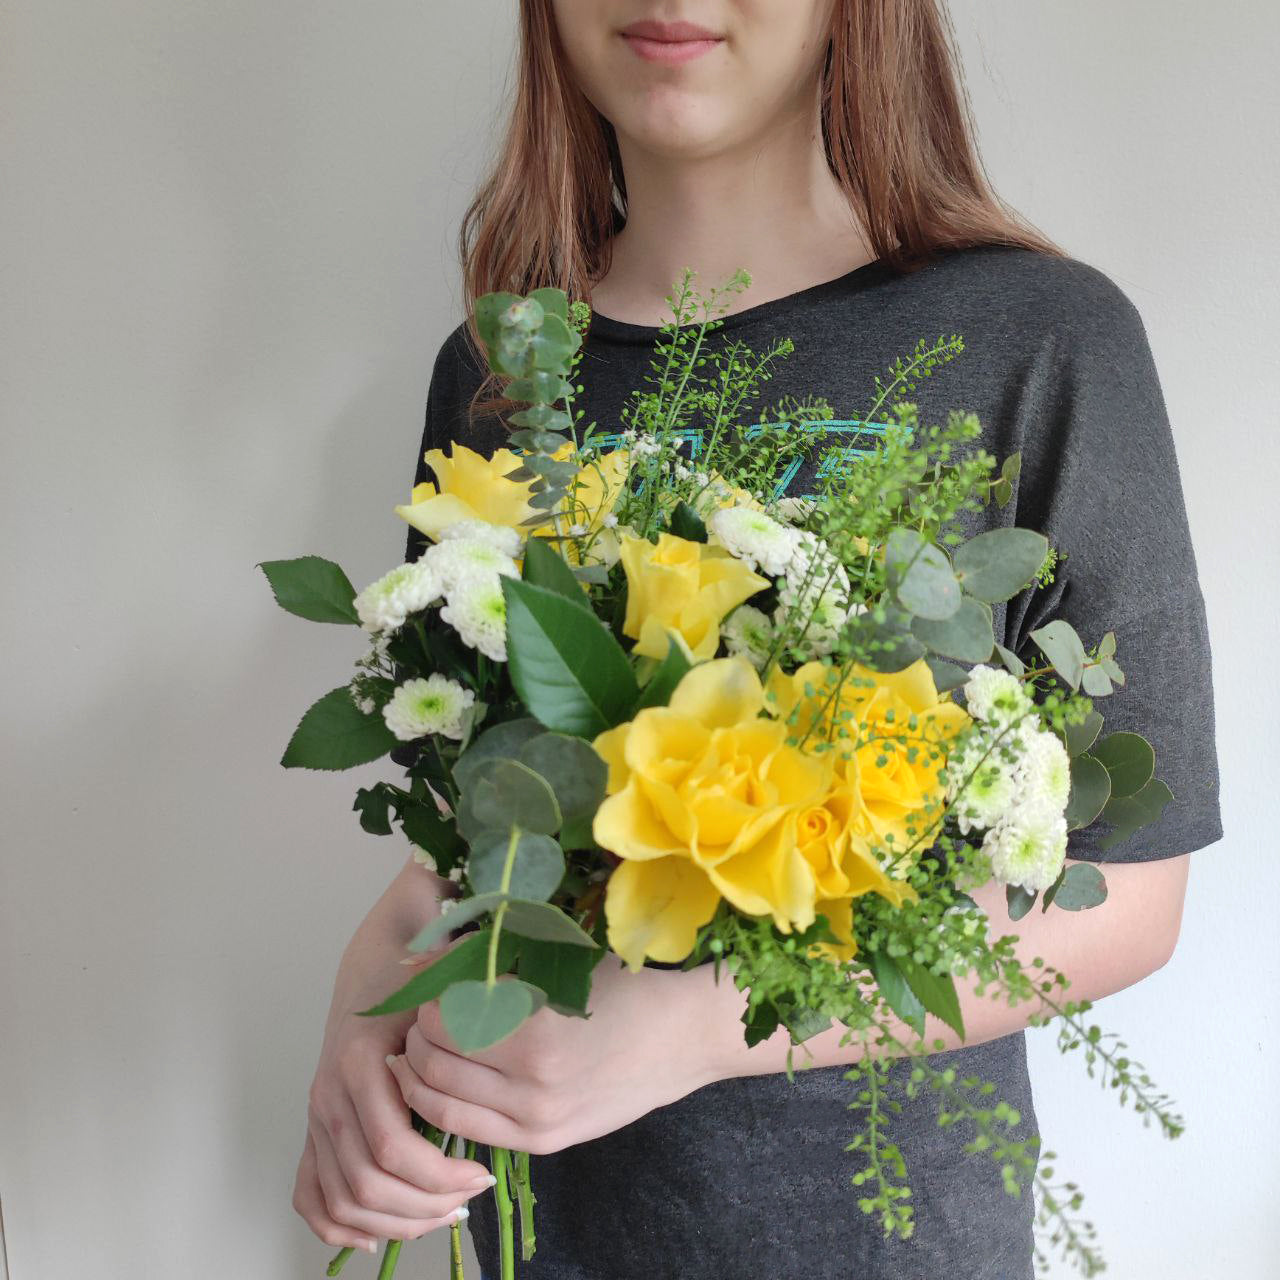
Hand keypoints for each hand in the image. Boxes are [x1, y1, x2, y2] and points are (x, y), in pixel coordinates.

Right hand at [292, 861, 497, 1252]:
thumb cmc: (416, 964)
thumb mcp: (443, 970)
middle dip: (423, 1205)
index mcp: (359, 1061)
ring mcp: (317, 1114)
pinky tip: (378, 1236)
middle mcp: (329, 1093)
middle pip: (367, 1184)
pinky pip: (310, 1193)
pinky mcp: (315, 1127)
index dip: (440, 1174)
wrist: (376, 952)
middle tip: (469, 1200)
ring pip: (342, 1199)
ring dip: (394, 1221)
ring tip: (443, 1215)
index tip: (482, 1173)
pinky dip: (338, 1226)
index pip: (393, 1148)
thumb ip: (460, 982)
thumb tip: (486, 992)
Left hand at [386, 951, 720, 1154]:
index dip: (426, 995)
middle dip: (415, 1035)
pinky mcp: (542, 1143)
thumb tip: (422, 954)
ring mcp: (536, 1121)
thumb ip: (493, 963)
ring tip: (425, 1047)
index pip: (440, 1017)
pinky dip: (441, 1106)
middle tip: (422, 1013)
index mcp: (534, 1031)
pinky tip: (442, 1082)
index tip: (431, 980)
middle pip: (432, 1061)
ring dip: (419, 1072)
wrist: (680, 1038)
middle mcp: (531, 1084)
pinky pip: (467, 1130)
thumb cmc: (621, 987)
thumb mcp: (559, 963)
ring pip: (439, 1102)